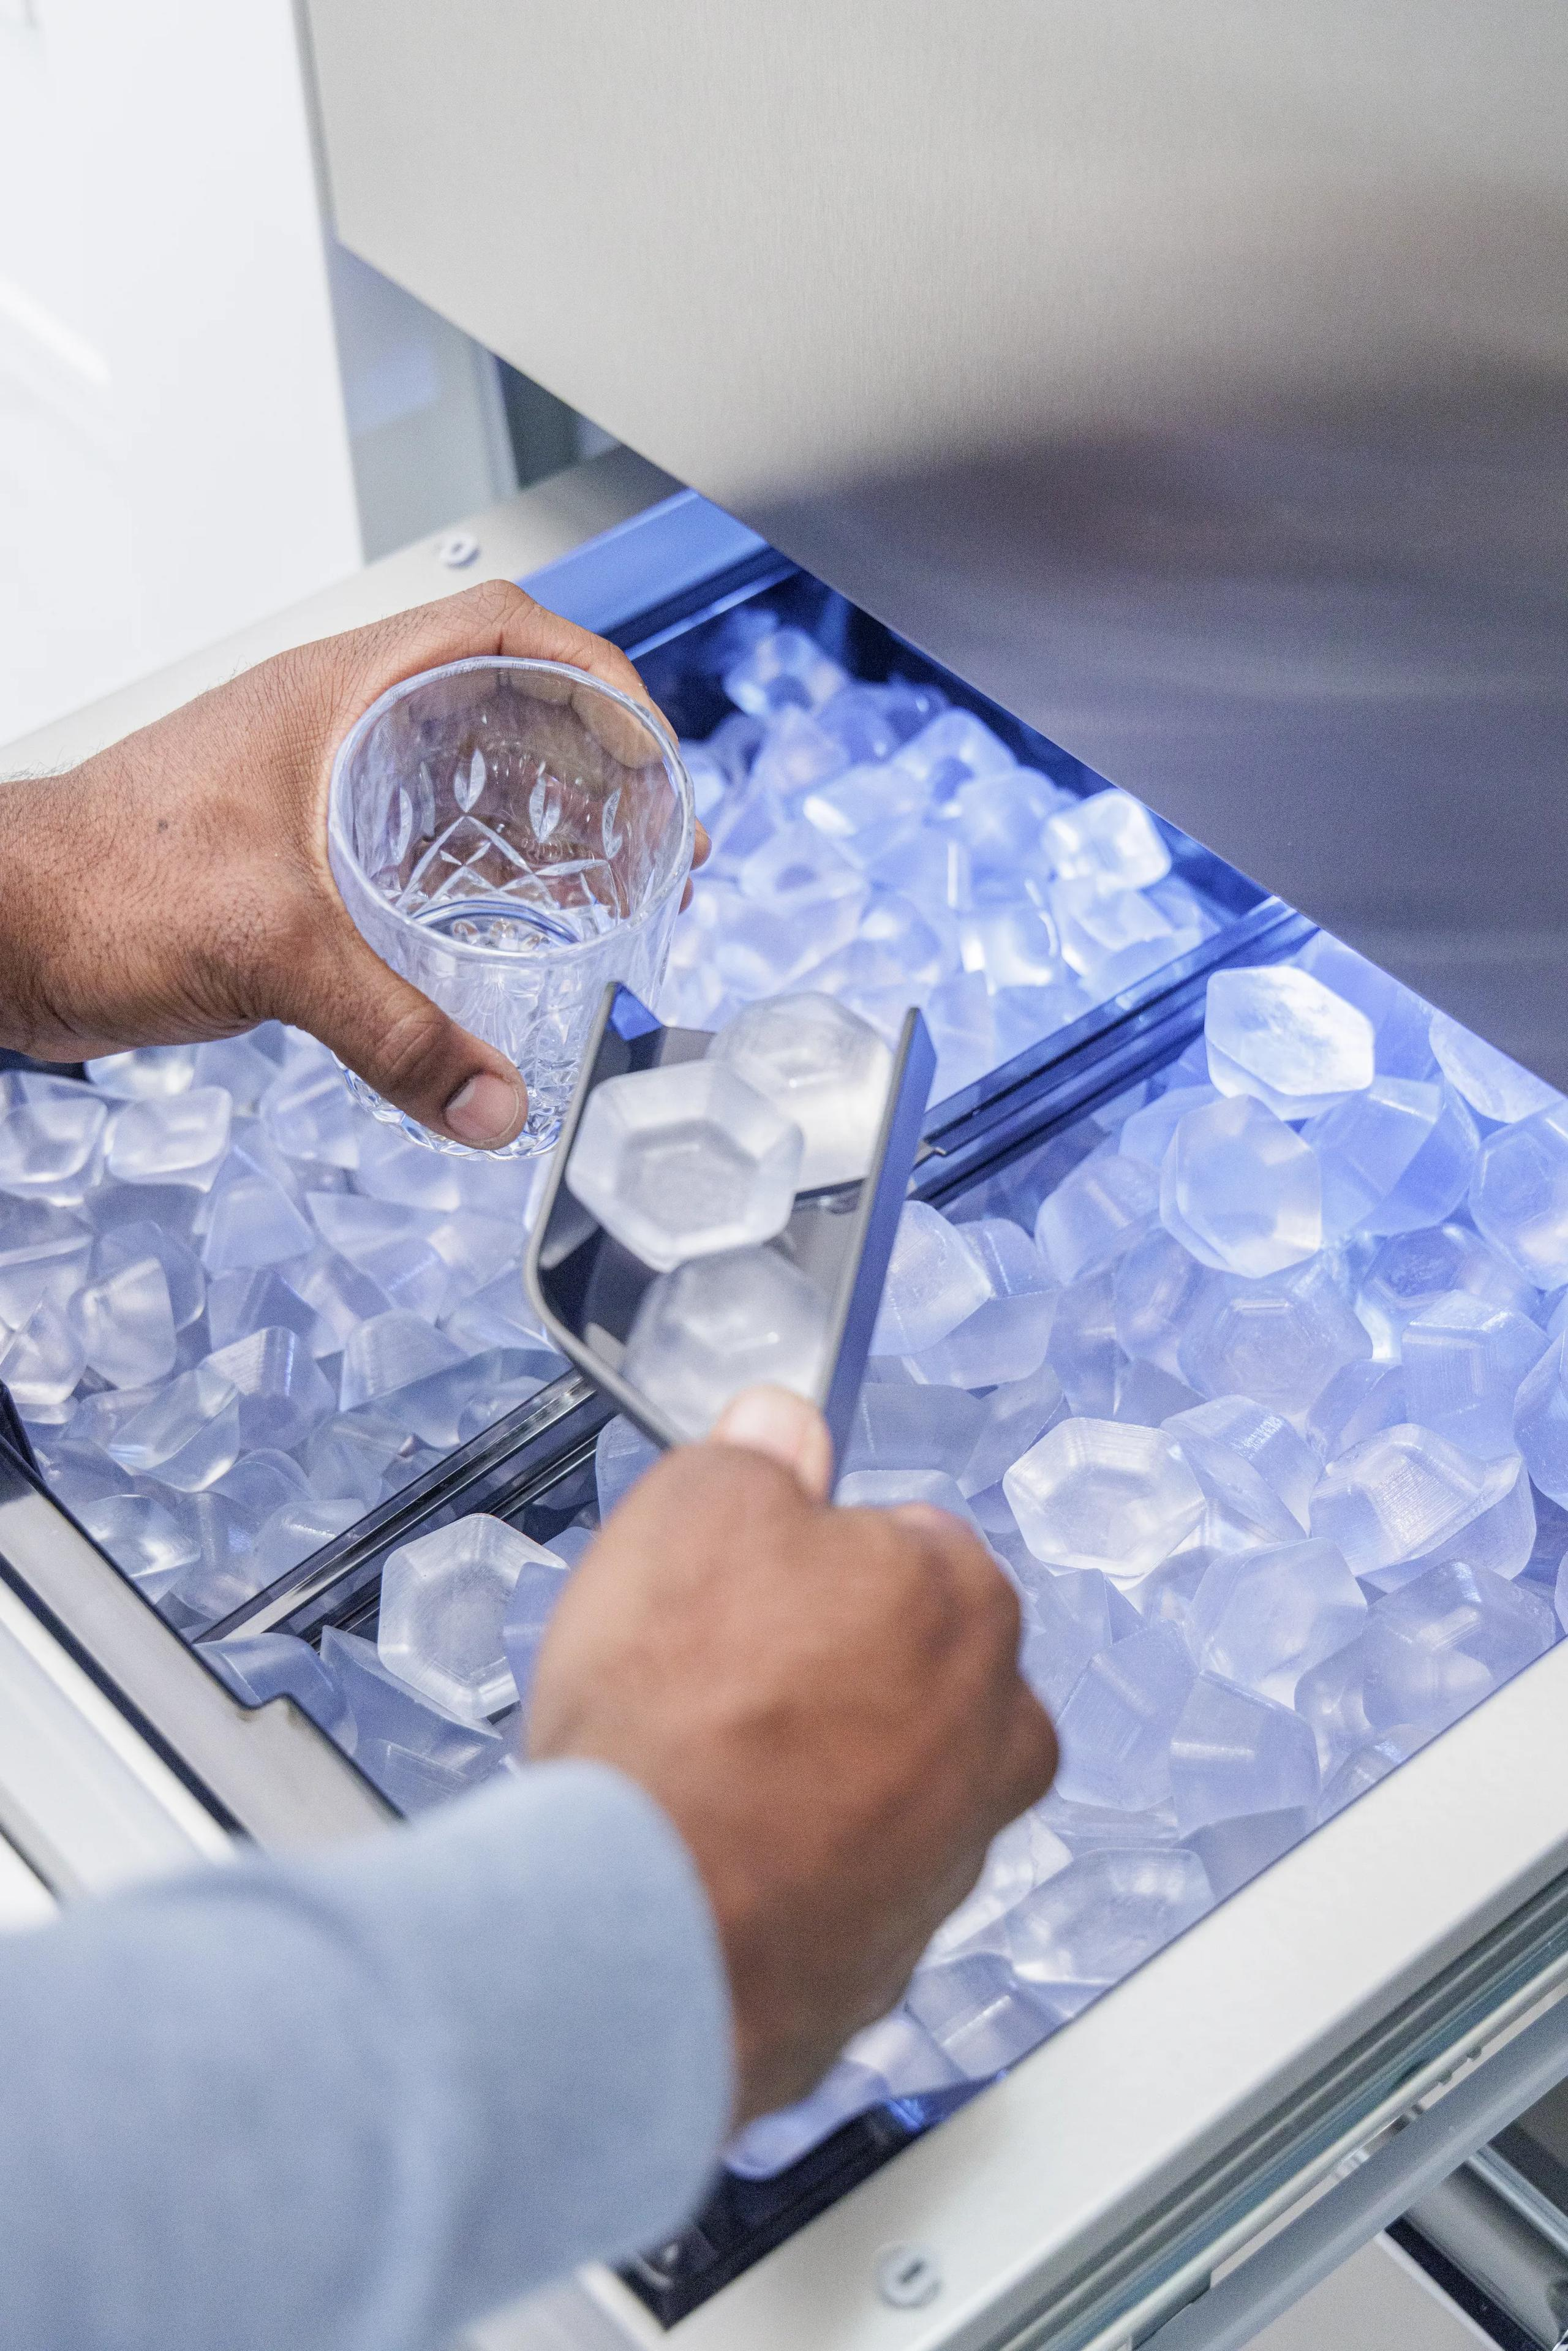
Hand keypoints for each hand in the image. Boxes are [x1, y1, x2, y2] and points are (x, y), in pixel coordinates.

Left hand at [0, 582, 702, 1150]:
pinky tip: (510, 938)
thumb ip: (395, 1032)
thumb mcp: (270, 951)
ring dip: (544, 824)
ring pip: (461, 780)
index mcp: (336, 695)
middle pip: (501, 706)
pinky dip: (480, 881)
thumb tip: (494, 1104)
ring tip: (613, 885)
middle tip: (658, 835)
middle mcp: (334, 729)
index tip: (652, 742)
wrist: (2, 930)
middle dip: (595, 763)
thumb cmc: (94, 883)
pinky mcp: (296, 859)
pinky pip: (417, 848)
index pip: (497, 630)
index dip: (594, 671)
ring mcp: (316, 791)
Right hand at [527, 1387, 1057, 2123]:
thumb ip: (755, 1454)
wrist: (645, 1931)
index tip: (750, 1576)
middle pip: (904, 1666)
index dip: (808, 1554)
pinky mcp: (891, 1959)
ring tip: (700, 1773)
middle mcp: (994, 1737)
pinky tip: (708, 1855)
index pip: (904, 1543)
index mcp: (968, 1605)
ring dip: (809, 1773)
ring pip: (879, 1781)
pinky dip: (787, 1872)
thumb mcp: (693, 1505)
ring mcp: (950, 1860)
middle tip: (716, 1674)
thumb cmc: (677, 1718)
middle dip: (825, 1663)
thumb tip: (778, 1427)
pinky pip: (838, 1885)